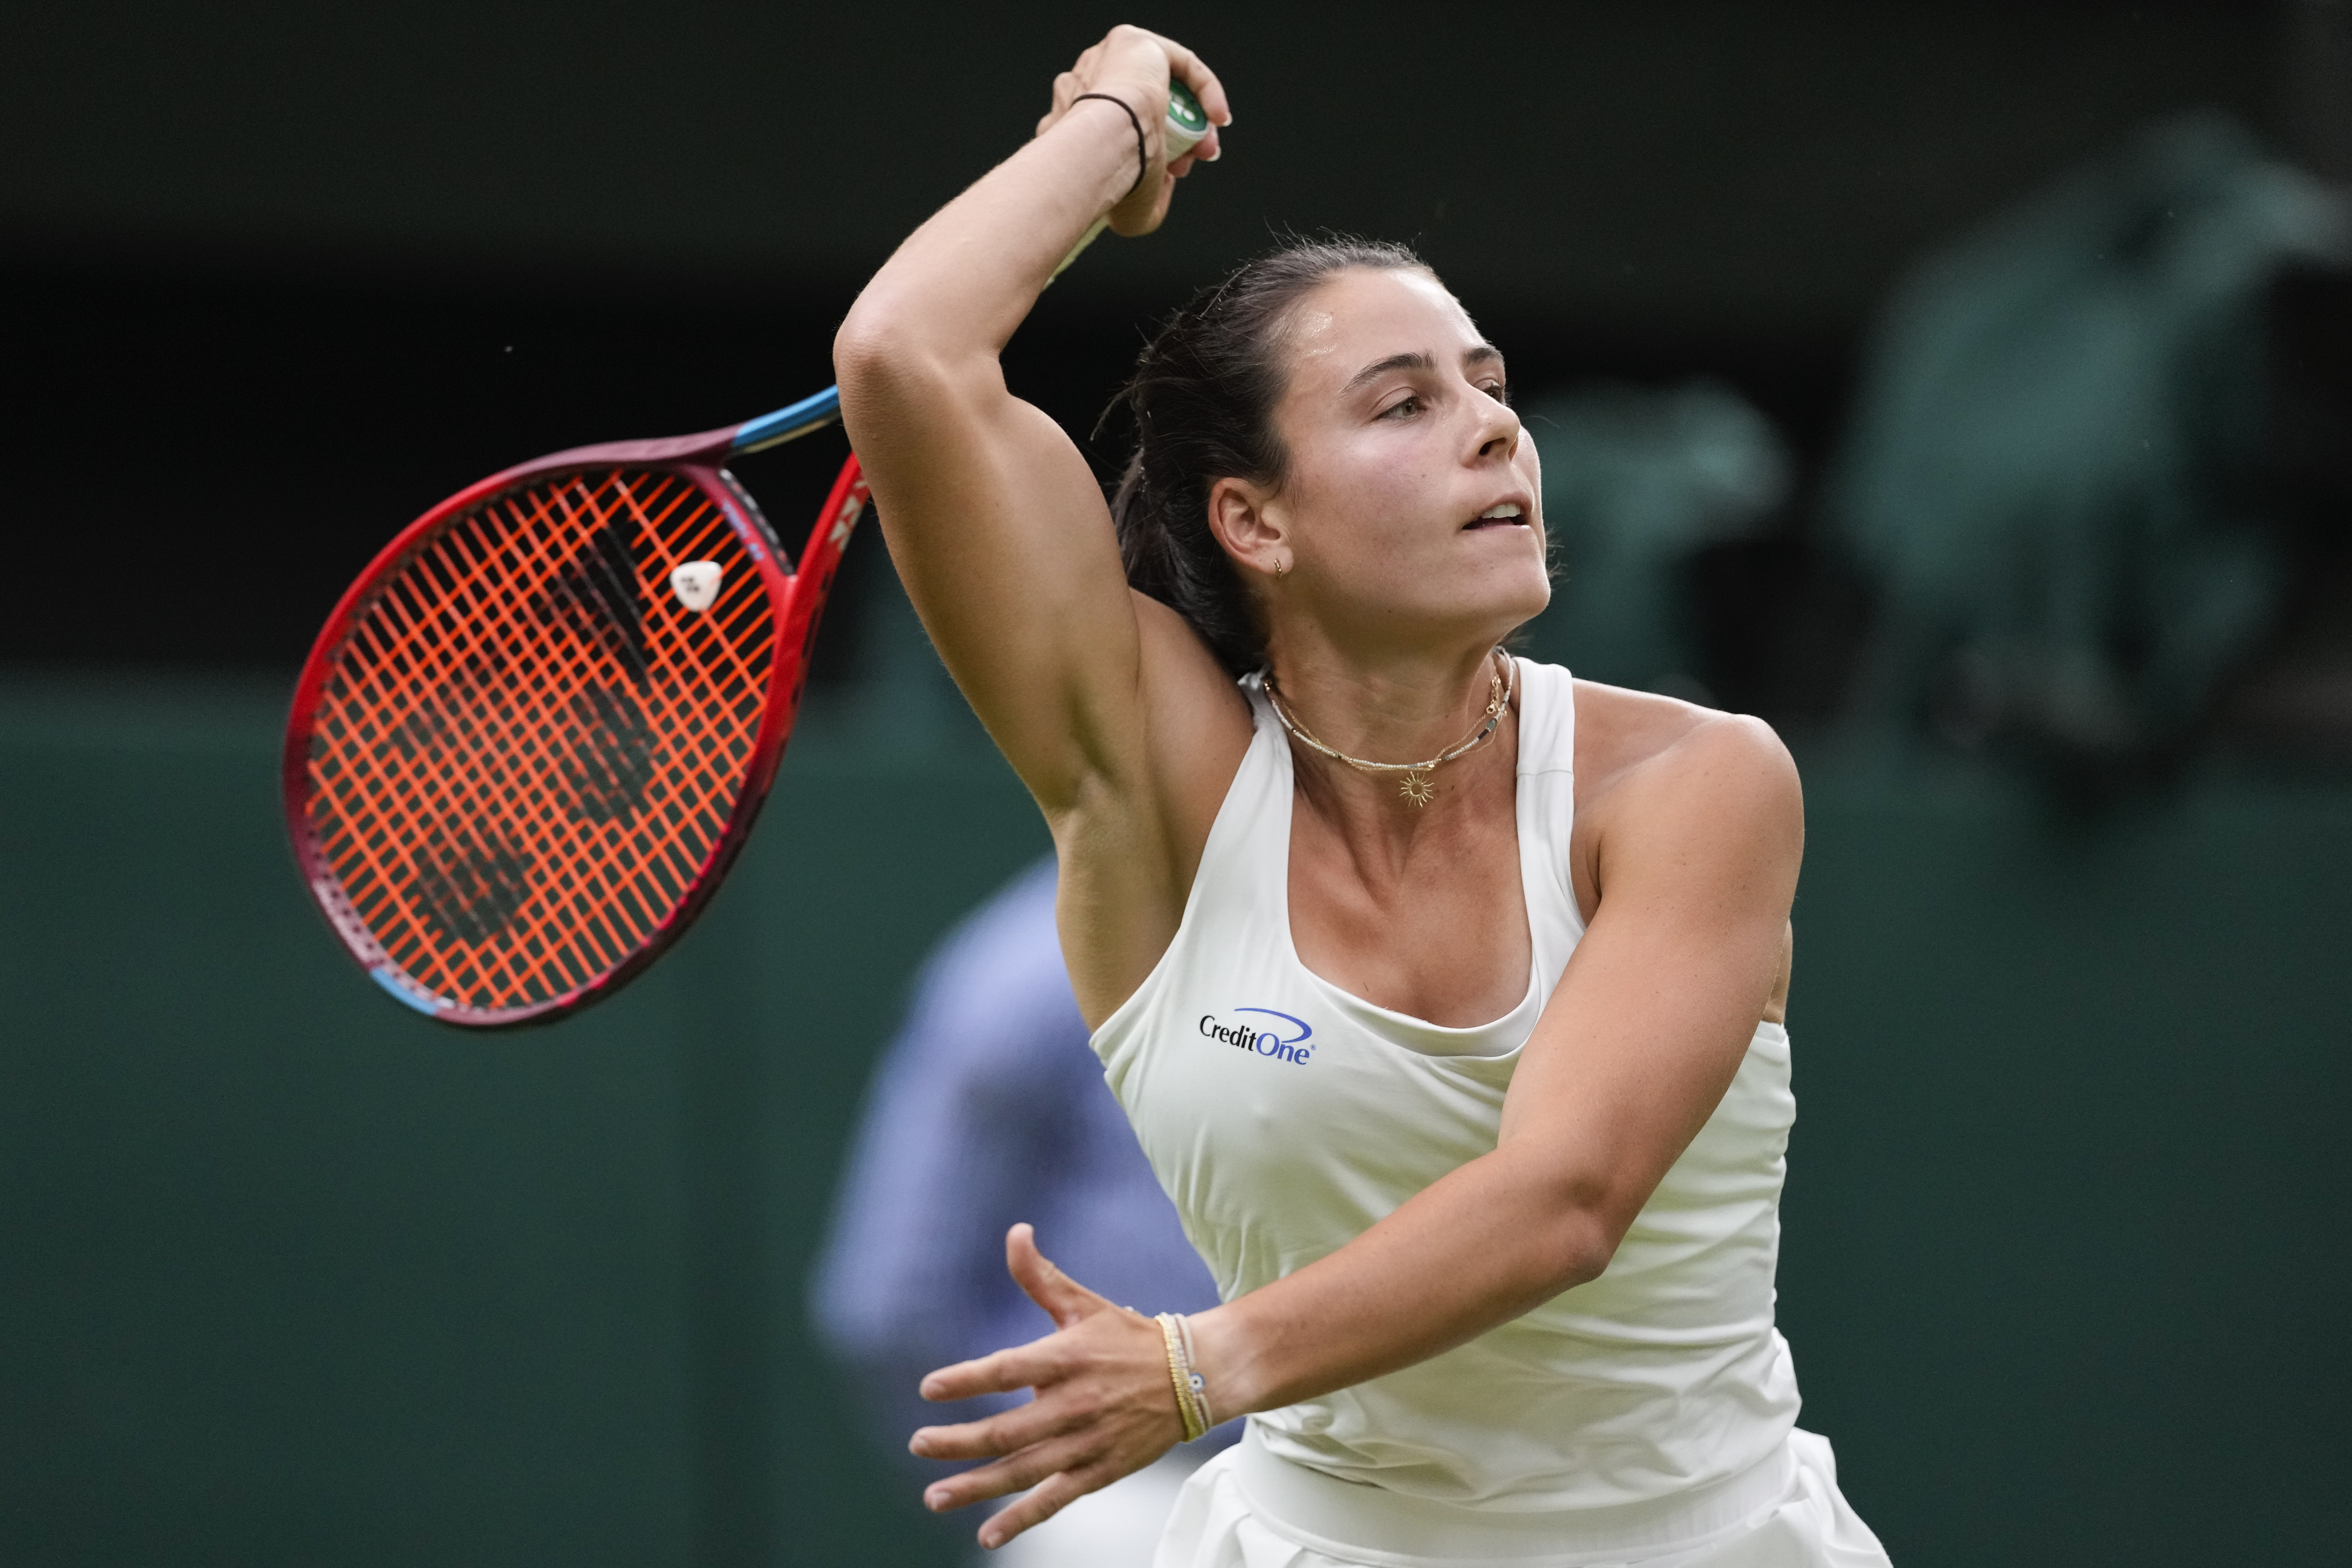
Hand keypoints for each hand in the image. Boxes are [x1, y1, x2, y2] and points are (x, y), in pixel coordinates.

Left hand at [910, 1223, 1187, 1549]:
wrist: (1194, 1376)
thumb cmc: (1129, 1338)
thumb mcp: (1084, 1304)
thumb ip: (1041, 1276)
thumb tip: (1015, 1232)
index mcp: (1066, 1358)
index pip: (1006, 1370)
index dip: (967, 1380)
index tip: (930, 1388)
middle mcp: (1074, 1403)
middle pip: (1006, 1430)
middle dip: (957, 1442)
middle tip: (919, 1445)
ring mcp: (1087, 1441)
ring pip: (1023, 1470)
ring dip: (976, 1486)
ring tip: (936, 1496)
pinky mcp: (1100, 1470)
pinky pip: (1055, 1499)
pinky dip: (1021, 1519)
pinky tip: (989, 1535)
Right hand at [1033, 24, 1230, 237]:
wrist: (1101, 148)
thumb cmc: (1108, 181)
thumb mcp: (1130, 210)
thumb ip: (1145, 202)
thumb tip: (1160, 191)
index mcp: (1079, 120)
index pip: (1127, 127)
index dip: (1162, 151)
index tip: (1179, 172)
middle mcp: (1088, 85)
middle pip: (1146, 106)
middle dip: (1179, 138)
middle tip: (1191, 163)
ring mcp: (1106, 59)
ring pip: (1163, 87)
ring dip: (1191, 119)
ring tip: (1203, 148)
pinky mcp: (1132, 42)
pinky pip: (1181, 63)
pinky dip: (1206, 90)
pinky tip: (1218, 118)